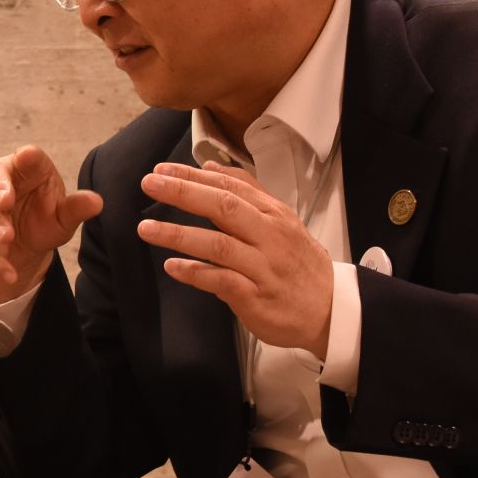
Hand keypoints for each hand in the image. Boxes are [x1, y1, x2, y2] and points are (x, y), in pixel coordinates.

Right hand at [0, 144, 103, 309]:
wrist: (25, 246)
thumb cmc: (45, 218)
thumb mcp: (64, 217)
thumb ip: (76, 209)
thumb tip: (97, 202)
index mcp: (26, 167)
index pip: (26, 157)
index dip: (26, 157)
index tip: (27, 157)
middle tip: (6, 202)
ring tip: (8, 241)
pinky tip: (8, 271)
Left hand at [137, 161, 333, 356]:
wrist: (331, 310)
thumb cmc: (298, 263)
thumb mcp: (281, 220)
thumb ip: (247, 192)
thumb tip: (210, 167)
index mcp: (272, 214)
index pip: (230, 186)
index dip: (194, 176)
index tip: (161, 169)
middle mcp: (268, 236)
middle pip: (224, 207)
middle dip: (184, 193)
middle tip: (150, 184)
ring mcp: (262, 267)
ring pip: (218, 245)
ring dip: (179, 235)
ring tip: (146, 229)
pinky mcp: (256, 297)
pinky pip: (222, 281)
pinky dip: (196, 273)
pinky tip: (173, 267)